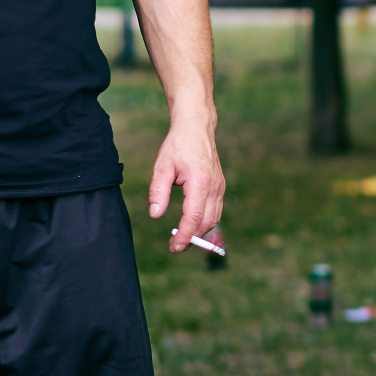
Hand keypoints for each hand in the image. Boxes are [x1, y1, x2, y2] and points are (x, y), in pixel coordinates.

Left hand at [149, 120, 225, 252]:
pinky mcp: (220, 187)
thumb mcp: (162, 167)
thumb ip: (158, 192)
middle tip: (174, 247)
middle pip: (206, 222)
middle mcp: (214, 187)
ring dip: (199, 233)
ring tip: (182, 239)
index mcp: (199, 182)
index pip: (194, 217)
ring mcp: (220, 187)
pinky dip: (205, 223)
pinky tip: (192, 226)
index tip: (174, 247)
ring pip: (214, 219)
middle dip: (192, 239)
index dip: (184, 236)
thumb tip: (155, 215)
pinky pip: (216, 211)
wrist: (197, 128)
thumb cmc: (177, 146)